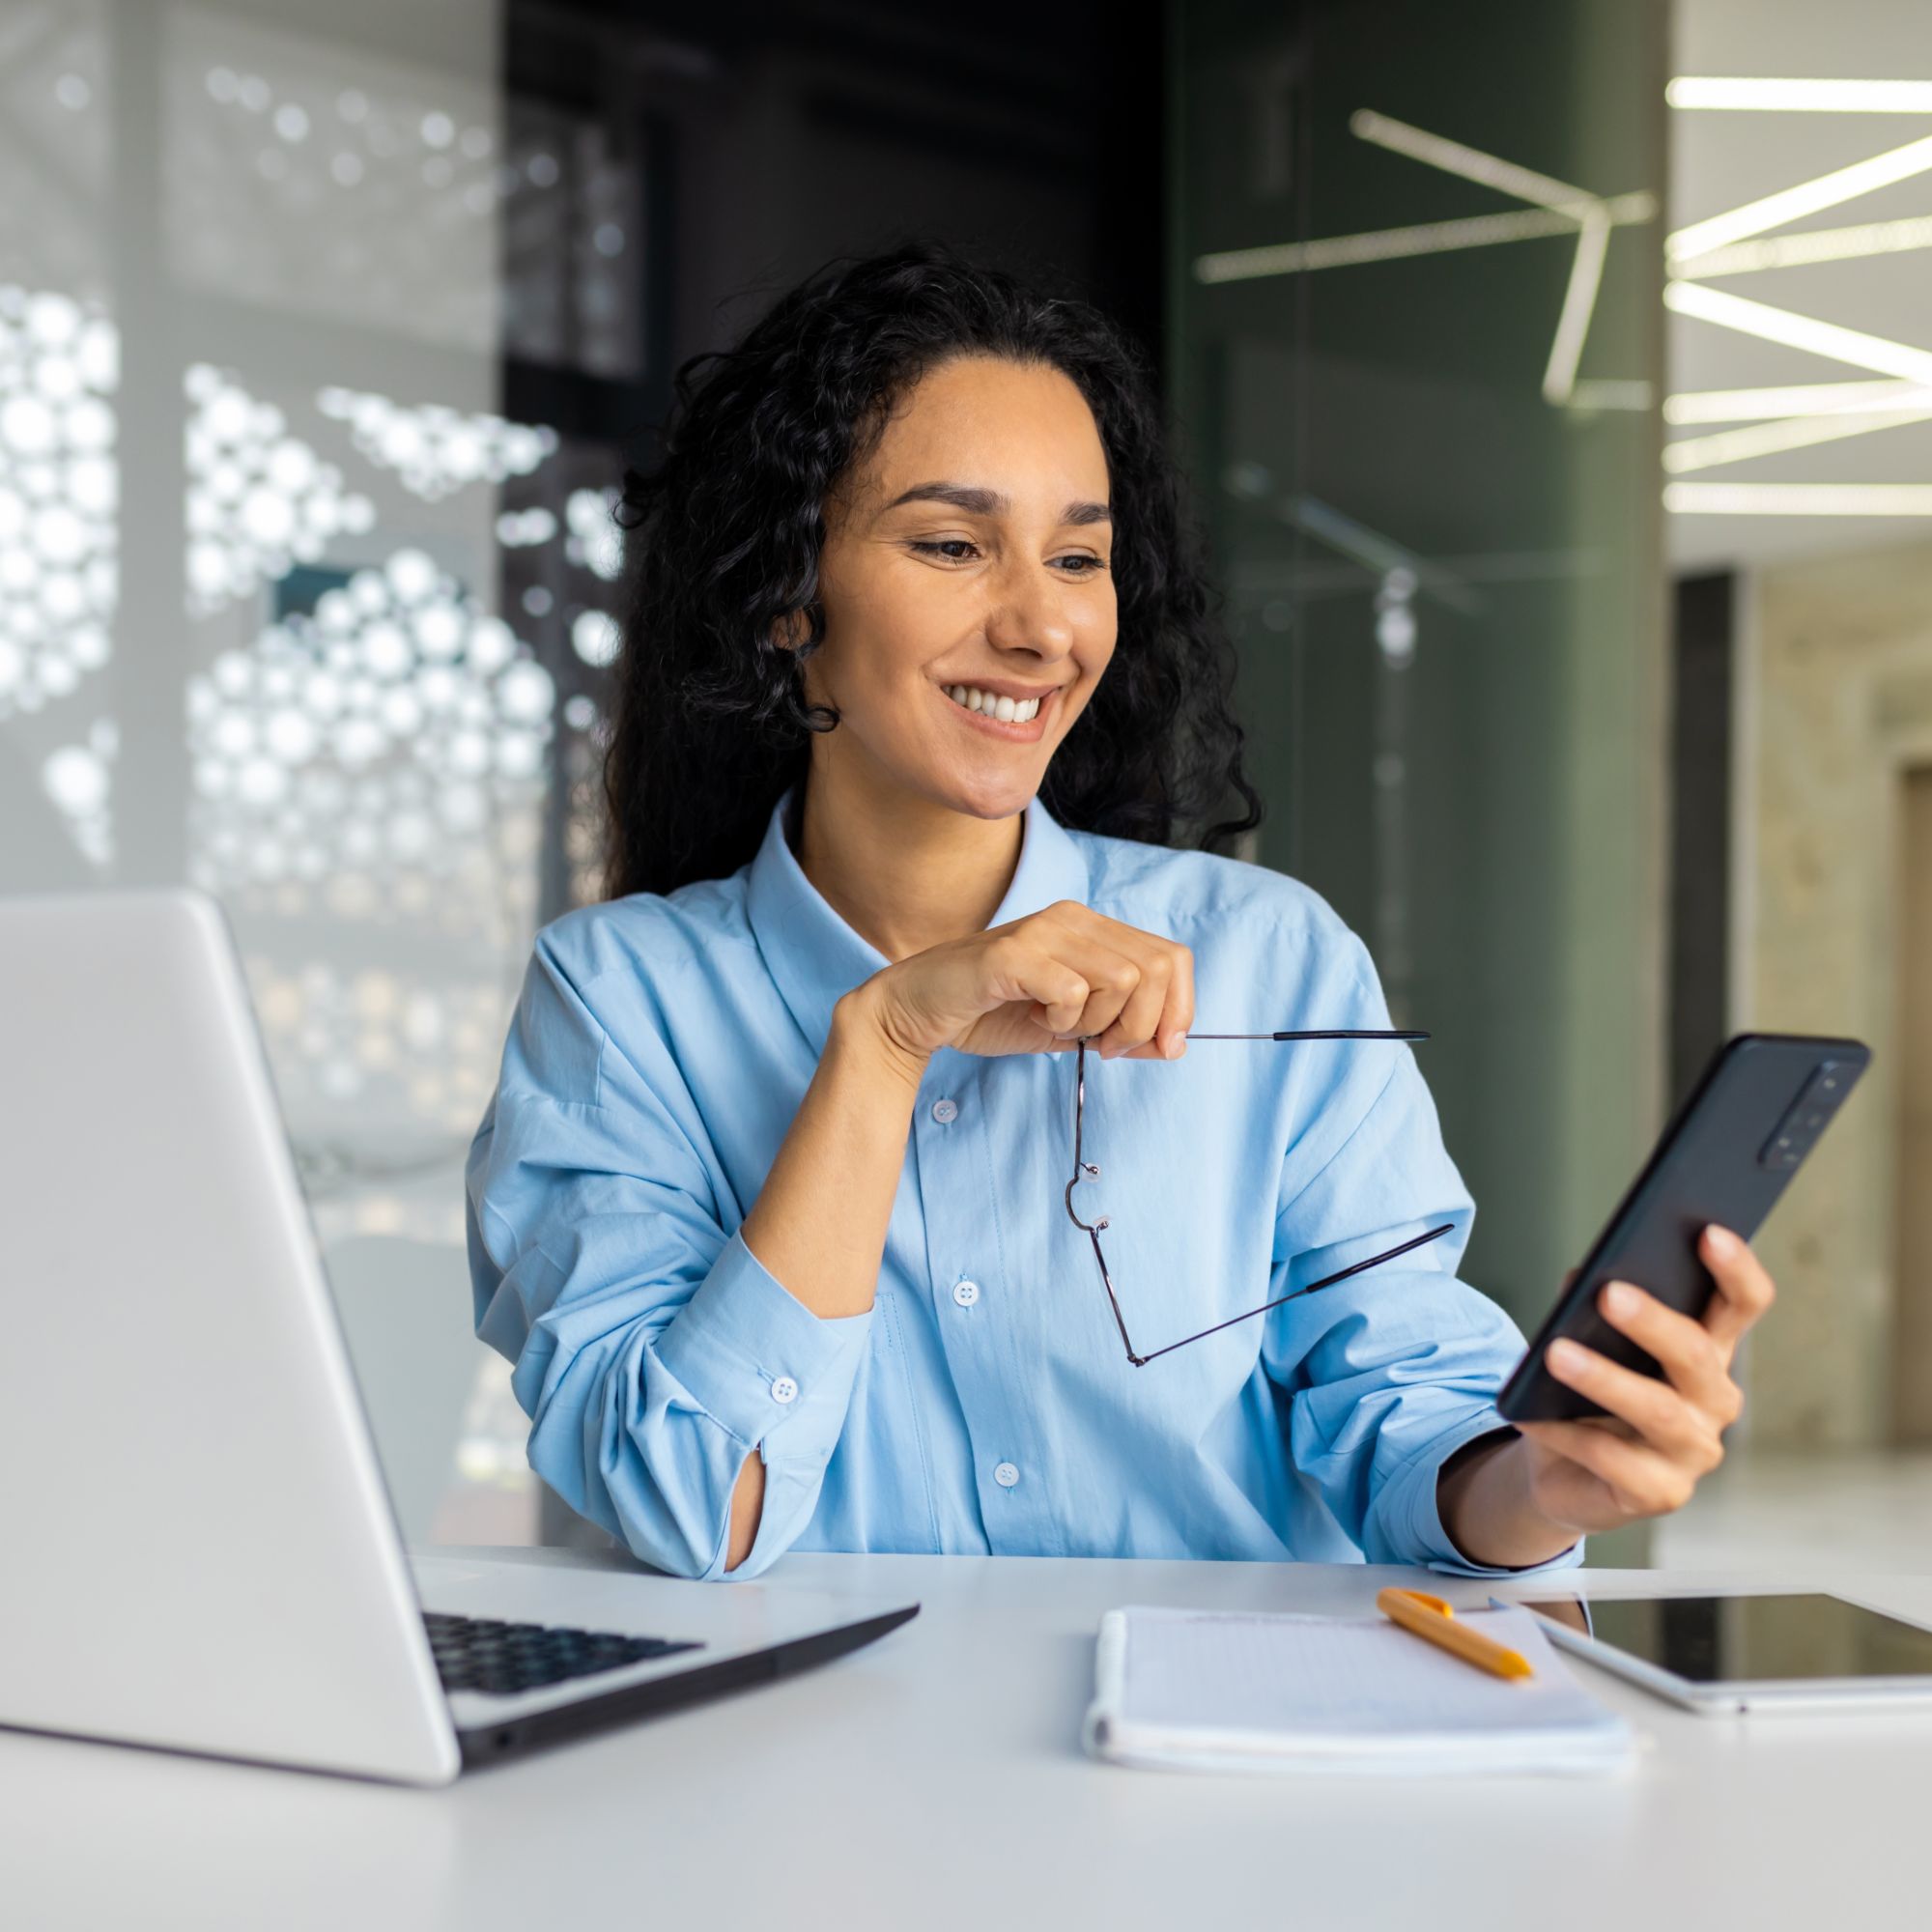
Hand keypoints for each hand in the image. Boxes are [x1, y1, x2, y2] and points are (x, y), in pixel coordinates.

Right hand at [847, 899, 1194, 1065]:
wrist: (917, 1012)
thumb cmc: (990, 1013)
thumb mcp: (1070, 1029)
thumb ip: (1121, 1032)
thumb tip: (1175, 1045)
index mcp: (1091, 927)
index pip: (1172, 957)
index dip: (1179, 1008)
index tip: (1156, 1049)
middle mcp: (1073, 917)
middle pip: (1157, 969)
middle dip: (1142, 1024)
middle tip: (1102, 1045)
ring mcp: (1043, 931)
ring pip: (1123, 980)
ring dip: (1099, 1023)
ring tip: (1058, 1027)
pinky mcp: (1014, 954)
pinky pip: (1073, 992)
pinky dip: (1063, 1021)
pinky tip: (1033, 1018)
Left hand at [1512, 1225, 1774, 1534]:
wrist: (1561, 1469)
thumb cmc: (1584, 1389)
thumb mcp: (1586, 1337)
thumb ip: (1590, 1303)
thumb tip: (1584, 1276)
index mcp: (1708, 1349)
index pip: (1742, 1304)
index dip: (1735, 1269)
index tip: (1709, 1232)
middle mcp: (1714, 1399)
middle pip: (1699, 1354)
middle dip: (1654, 1321)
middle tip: (1609, 1293)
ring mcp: (1694, 1450)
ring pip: (1660, 1410)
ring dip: (1606, 1379)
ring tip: (1555, 1353)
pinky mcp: (1663, 1494)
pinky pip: (1616, 1461)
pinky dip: (1569, 1434)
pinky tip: (1532, 1415)